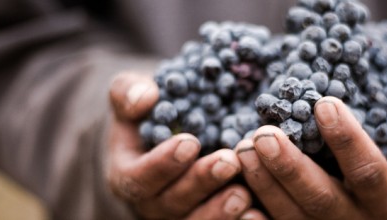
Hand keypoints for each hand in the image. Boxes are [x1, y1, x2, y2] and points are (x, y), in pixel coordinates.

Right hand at [107, 72, 256, 218]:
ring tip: (244, 192)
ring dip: (220, 210)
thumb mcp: (130, 95)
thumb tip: (145, 96)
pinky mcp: (207, 217)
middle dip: (202, 182)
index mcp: (129, 175)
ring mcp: (181, 216)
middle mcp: (153, 203)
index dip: (163, 164)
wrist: (165, 138)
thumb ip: (128, 92)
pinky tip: (257, 212)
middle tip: (229, 161)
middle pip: (174, 202)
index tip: (190, 142)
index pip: (140, 177)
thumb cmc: (147, 115)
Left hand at [235, 79, 386, 218]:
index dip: (347, 141)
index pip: (369, 173)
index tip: (324, 103)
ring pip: (291, 216)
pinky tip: (236, 185)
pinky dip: (254, 211)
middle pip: (321, 200)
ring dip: (263, 183)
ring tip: (243, 148)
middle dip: (290, 168)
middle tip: (264, 135)